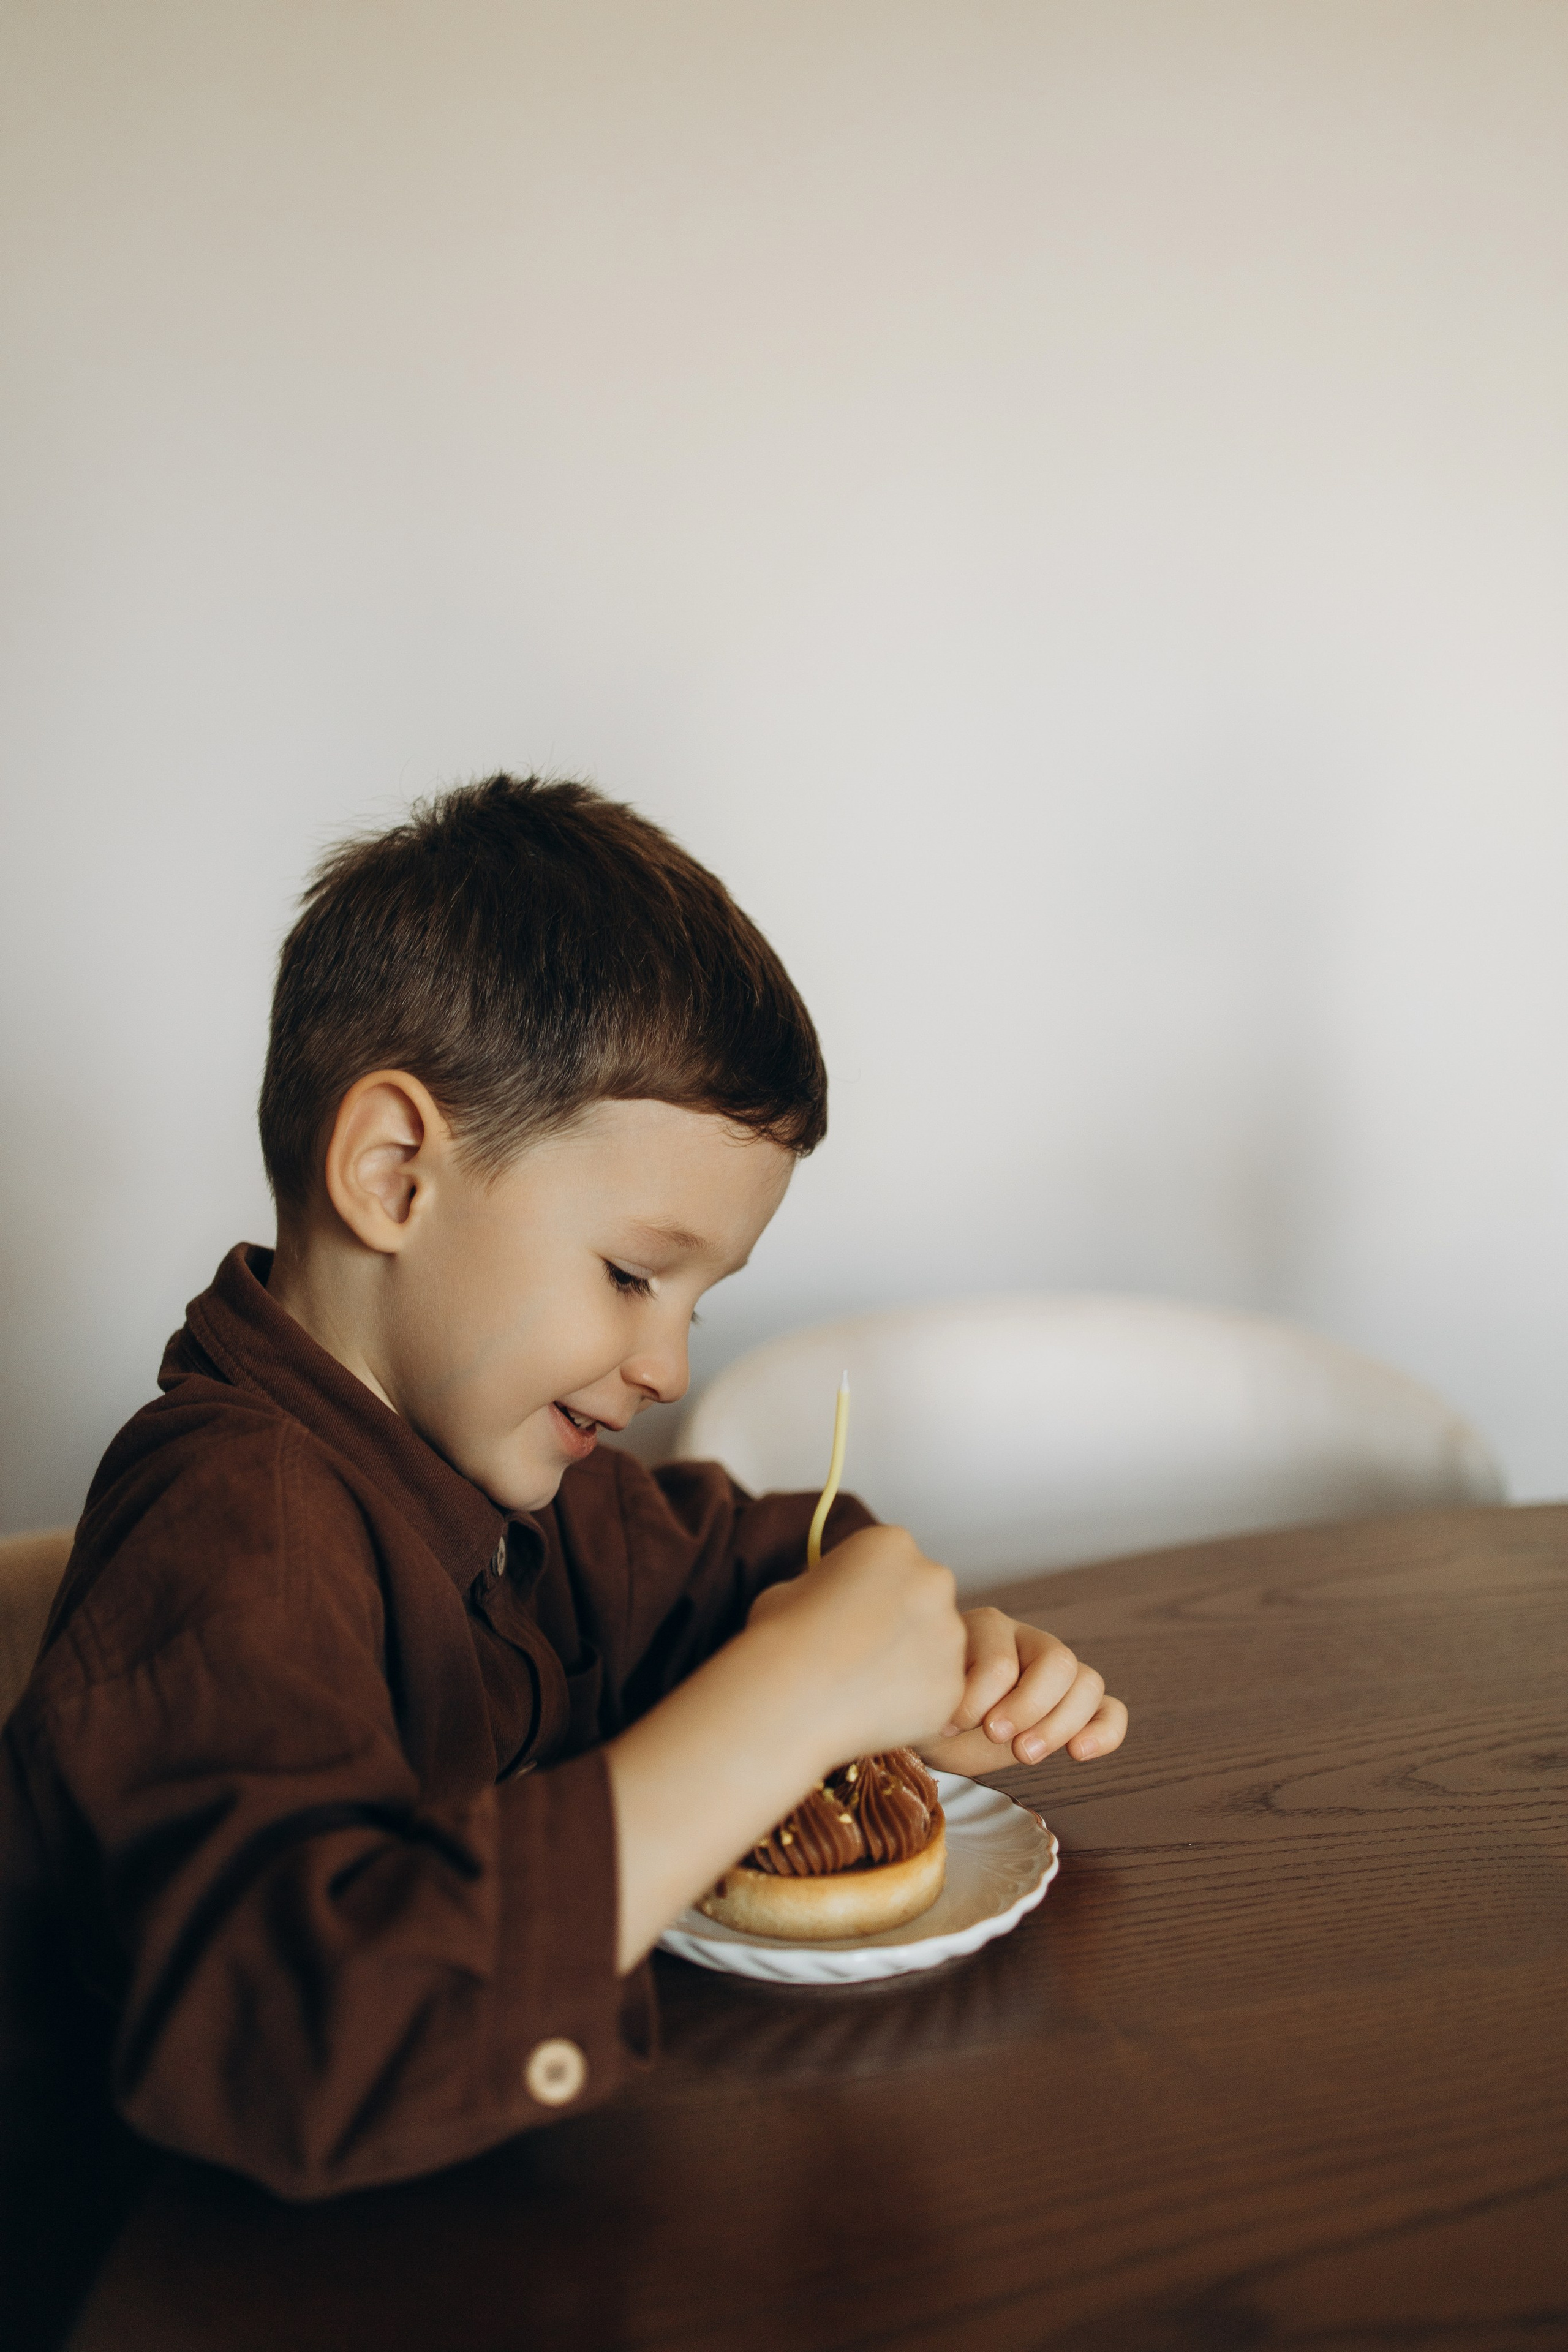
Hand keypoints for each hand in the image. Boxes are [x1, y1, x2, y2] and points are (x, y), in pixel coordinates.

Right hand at [748, 1524, 967, 1761]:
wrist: (786, 1699)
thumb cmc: (780, 1639)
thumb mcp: (795, 1586)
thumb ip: (831, 1585)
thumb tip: (836, 1600)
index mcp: (892, 1544)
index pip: (895, 1563)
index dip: (870, 1591)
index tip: (852, 1613)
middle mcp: (932, 1580)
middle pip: (924, 1600)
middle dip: (900, 1623)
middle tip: (861, 1652)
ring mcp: (949, 1634)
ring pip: (937, 1647)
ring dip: (911, 1662)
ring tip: (863, 1686)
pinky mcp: (952, 1684)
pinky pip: (938, 1692)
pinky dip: (914, 1703)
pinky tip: (875, 1710)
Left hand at [916, 1607, 1127, 1777]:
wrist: (935, 1726)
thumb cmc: (927, 1708)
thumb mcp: (924, 1702)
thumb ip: (941, 1699)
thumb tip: (952, 1711)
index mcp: (988, 1629)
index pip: (1002, 1663)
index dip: (979, 1701)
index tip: (950, 1725)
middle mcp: (1028, 1640)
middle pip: (1058, 1662)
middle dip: (1029, 1708)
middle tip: (996, 1736)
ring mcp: (1057, 1670)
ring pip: (1088, 1682)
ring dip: (1060, 1725)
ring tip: (1024, 1755)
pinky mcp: (1076, 1704)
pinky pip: (1111, 1709)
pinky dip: (1105, 1732)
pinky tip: (1078, 1754)